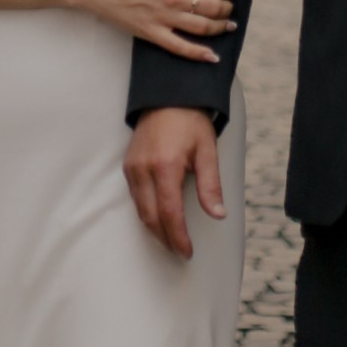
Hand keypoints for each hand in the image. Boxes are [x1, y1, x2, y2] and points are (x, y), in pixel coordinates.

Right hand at [78, 0, 233, 58]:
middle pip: (214, 7)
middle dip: (227, 8)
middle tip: (229, 8)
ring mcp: (164, 17)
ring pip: (203, 27)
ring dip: (221, 28)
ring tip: (228, 26)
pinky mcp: (152, 33)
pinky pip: (180, 47)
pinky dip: (199, 54)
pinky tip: (213, 56)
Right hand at [124, 107, 225, 255]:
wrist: (167, 95)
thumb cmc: (191, 122)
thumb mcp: (208, 151)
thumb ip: (211, 185)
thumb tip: (218, 215)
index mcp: (166, 166)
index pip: (170, 214)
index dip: (178, 237)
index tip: (187, 252)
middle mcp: (144, 169)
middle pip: (151, 217)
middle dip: (165, 239)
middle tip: (180, 252)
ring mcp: (132, 168)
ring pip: (140, 210)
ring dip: (155, 229)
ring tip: (171, 240)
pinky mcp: (128, 166)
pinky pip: (135, 197)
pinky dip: (146, 213)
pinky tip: (159, 219)